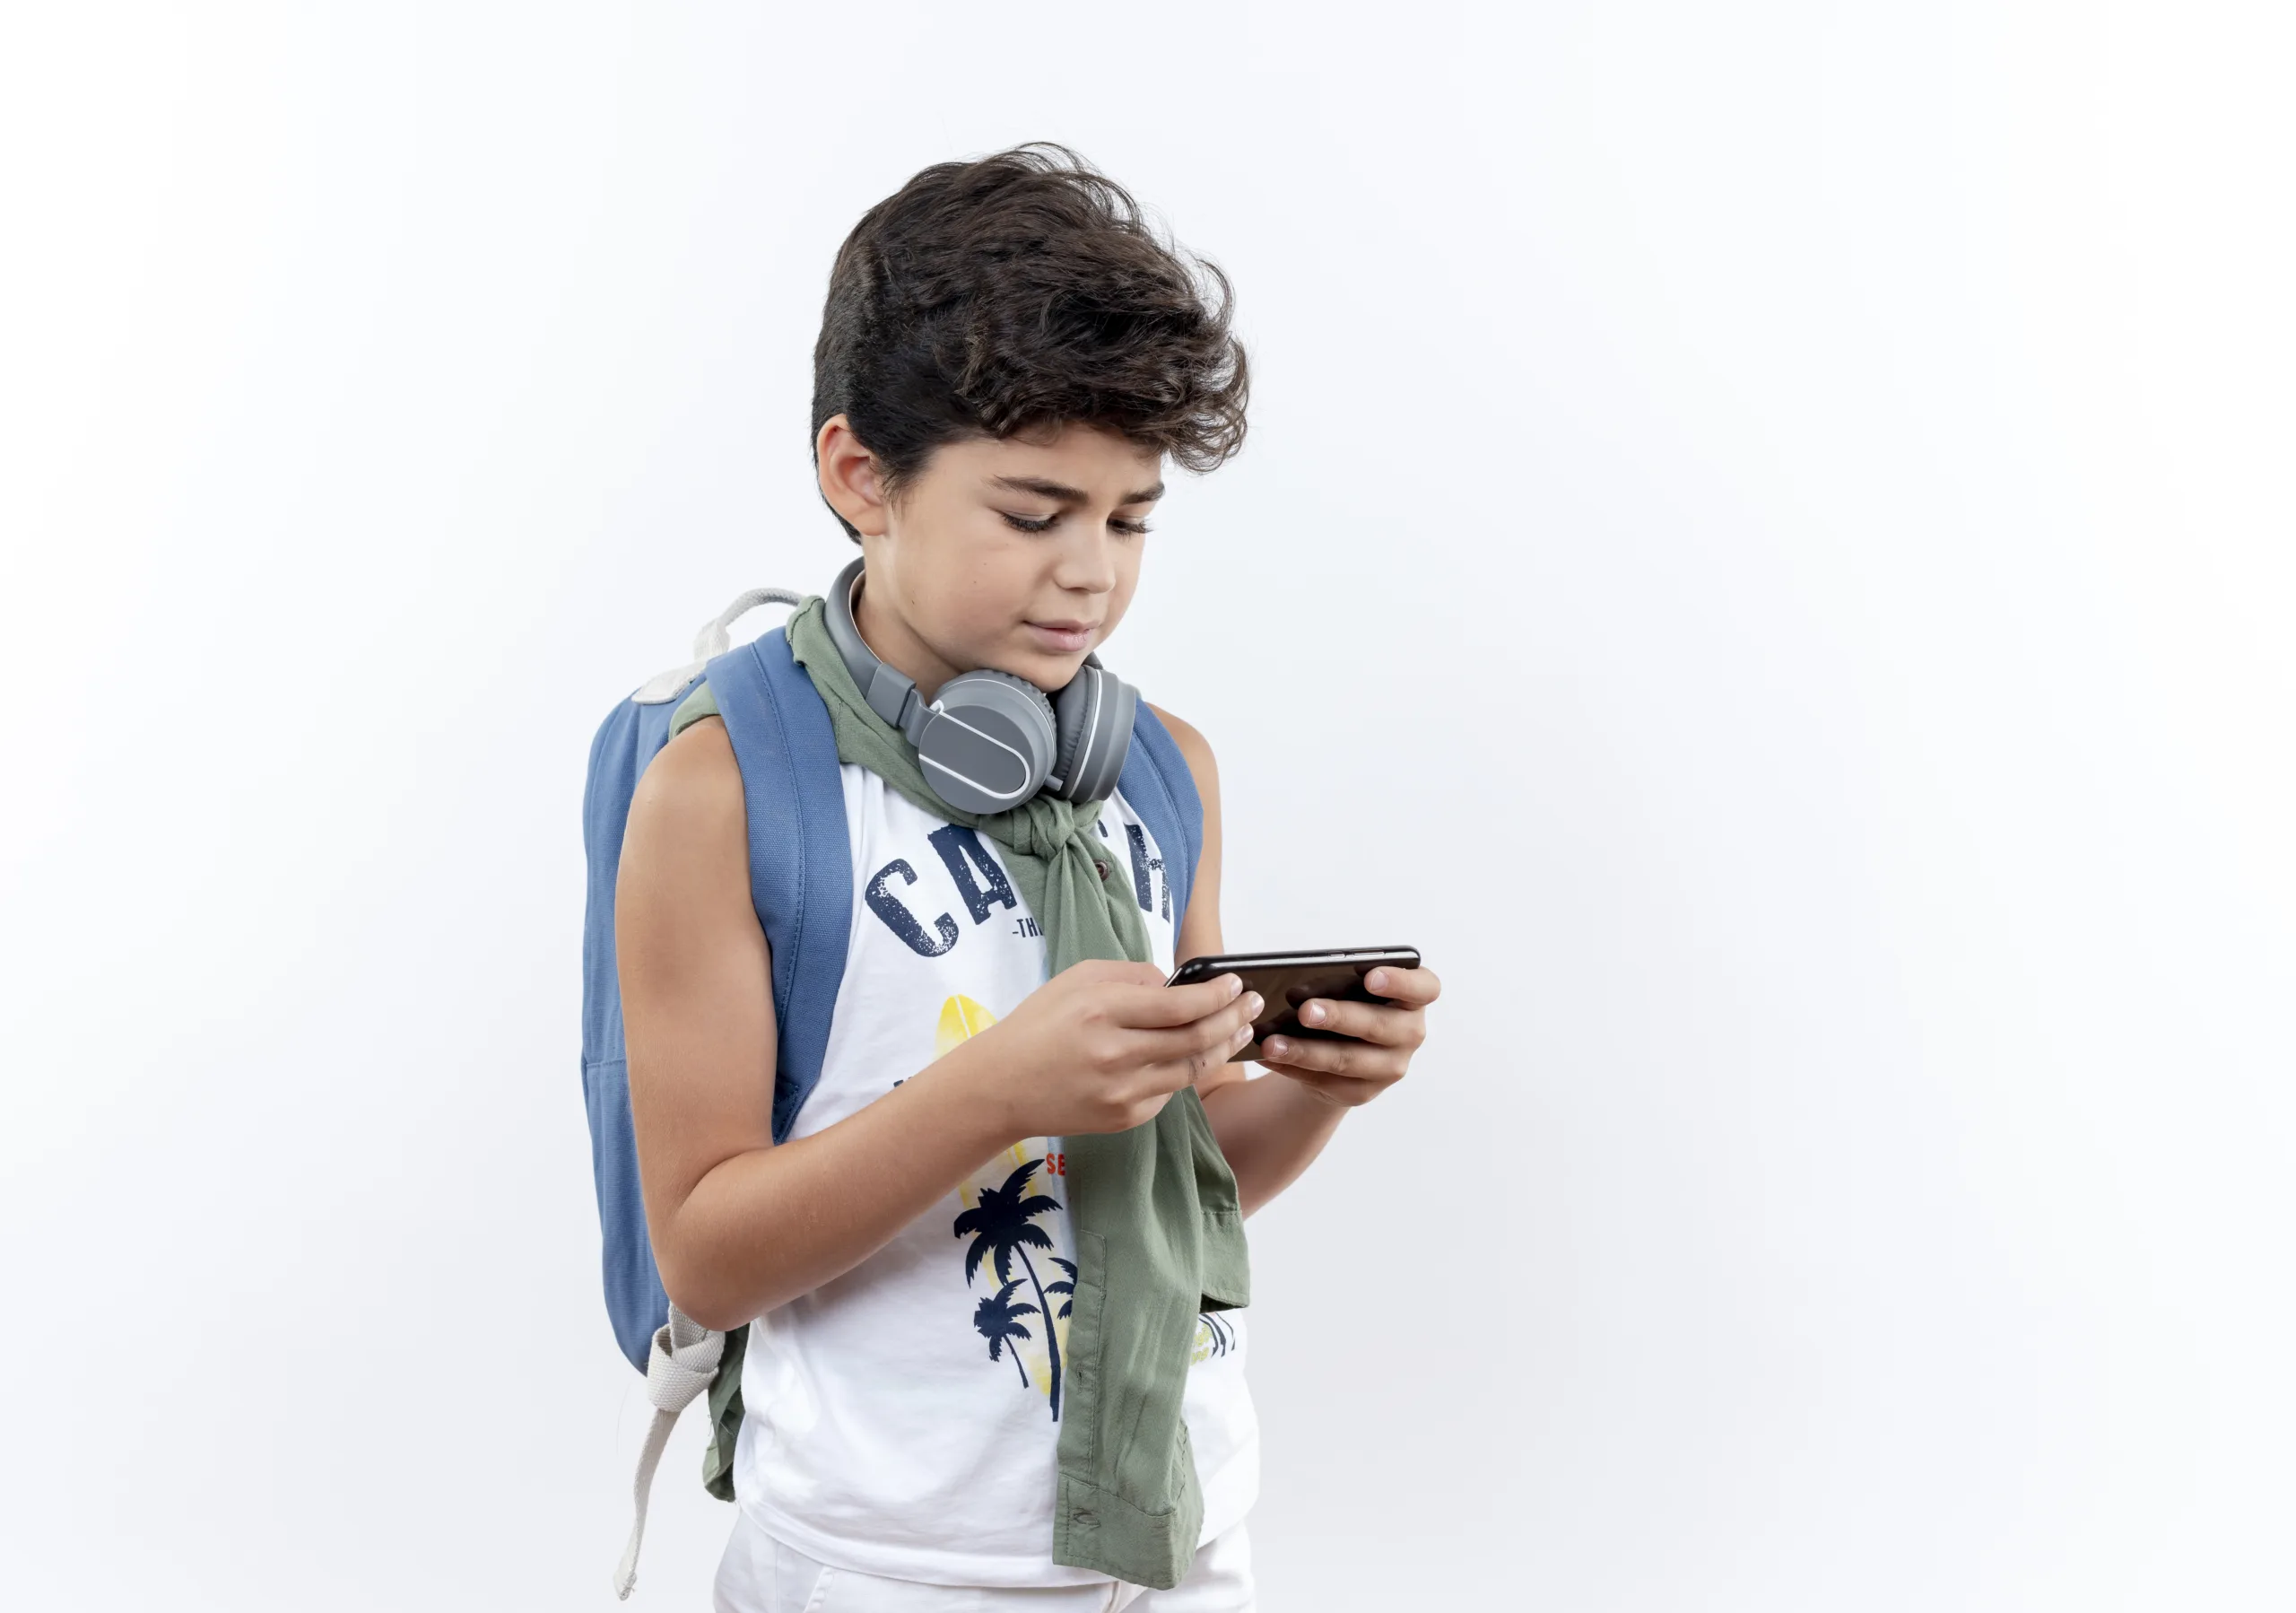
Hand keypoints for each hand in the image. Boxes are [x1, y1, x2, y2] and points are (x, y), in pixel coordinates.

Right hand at [965, 959, 1266, 1138]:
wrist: (1001, 1086)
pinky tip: (1196, 1057)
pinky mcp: (1123, 1118)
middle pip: (1195, 1038)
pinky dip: (1184, 1073)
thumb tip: (1176, 983)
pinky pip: (1168, 1093)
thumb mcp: (1077, 979)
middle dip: (1232, 1019)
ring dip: (1223, 1049)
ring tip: (1240, 1031)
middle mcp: (1114, 1053)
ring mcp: (1120, 1092)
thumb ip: (1131, 975)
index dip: (1216, 995)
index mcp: (1102, 1009)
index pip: (1179, 1004)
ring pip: (1190, 1069)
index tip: (1235, 984)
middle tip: (1251, 1005)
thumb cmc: (1040, 1023)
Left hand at [1257, 963, 1441, 1108]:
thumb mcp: (1348, 986)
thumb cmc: (1348, 1001)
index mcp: (1414, 998)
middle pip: (1379, 1026)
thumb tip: (1296, 983)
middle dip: (1339, 1017)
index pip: (1424, 988)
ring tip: (1272, 1043)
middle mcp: (1410, 1033)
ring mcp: (1390, 1067)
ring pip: (1348, 1060)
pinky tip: (1268, 1057)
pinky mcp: (1363, 1092)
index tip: (1370, 977)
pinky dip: (1293, 1068)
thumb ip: (1337, 980)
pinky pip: (1326, 1081)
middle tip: (1305, 1011)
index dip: (1401, 982)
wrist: (1344, 1048)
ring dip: (1306, 1051)